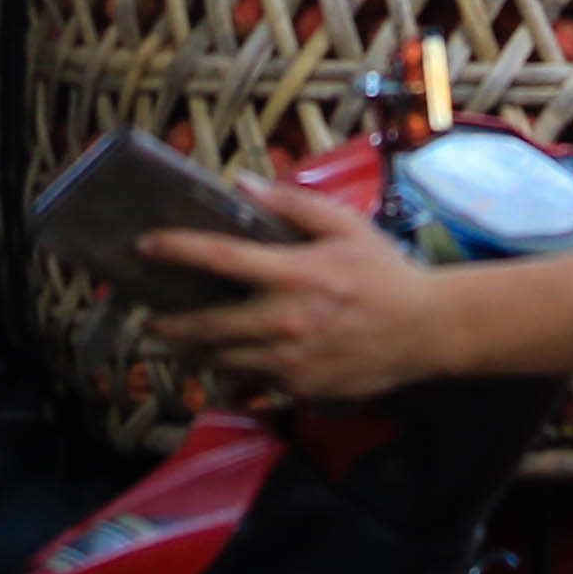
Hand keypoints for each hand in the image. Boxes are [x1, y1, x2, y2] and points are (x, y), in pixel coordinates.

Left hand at [143, 181, 456, 400]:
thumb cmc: (384, 272)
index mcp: (294, 272)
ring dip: (190, 353)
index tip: (144, 245)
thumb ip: (291, 202)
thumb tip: (240, 185)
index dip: (176, 249)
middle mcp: (285, 320)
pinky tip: (216, 367)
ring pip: (223, 361)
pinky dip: (228, 376)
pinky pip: (251, 385)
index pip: (220, 257)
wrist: (427, 330)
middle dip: (169, 325)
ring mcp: (291, 360)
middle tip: (145, 320)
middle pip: (208, 326)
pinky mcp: (300, 388)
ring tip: (169, 345)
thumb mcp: (344, 225)